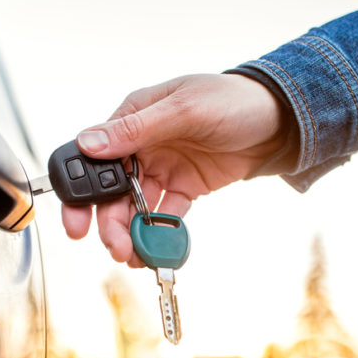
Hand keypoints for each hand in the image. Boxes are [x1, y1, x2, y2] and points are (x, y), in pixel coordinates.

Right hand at [61, 73, 286, 265]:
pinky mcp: (185, 187)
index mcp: (133, 118)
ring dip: (132, 233)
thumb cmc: (232, 100)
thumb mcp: (184, 110)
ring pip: (135, 208)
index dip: (81, 192)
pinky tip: (158, 250)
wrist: (280, 120)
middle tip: (116, 248)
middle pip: (111, 191)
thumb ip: (136, 129)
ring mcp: (163, 168)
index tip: (77, 224)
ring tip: (135, 257)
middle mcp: (142, 145)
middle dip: (109, 222)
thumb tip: (89, 143)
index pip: (93, 157)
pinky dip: (160, 233)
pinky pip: (165, 215)